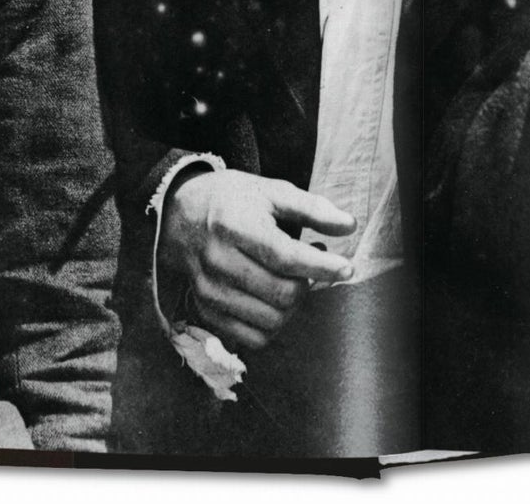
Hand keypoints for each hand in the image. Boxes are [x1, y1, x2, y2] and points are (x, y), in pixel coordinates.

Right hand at [159, 169, 355, 351]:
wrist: (179, 213)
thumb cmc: (233, 201)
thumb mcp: (272, 192)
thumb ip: (312, 208)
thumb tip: (349, 225)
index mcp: (235, 226)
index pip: (285, 257)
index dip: (321, 266)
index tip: (347, 268)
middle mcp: (218, 261)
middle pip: (282, 293)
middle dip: (309, 283)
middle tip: (314, 264)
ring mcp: (209, 290)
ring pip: (271, 320)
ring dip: (294, 306)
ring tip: (295, 280)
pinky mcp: (206, 311)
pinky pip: (252, 338)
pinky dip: (273, 325)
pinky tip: (275, 300)